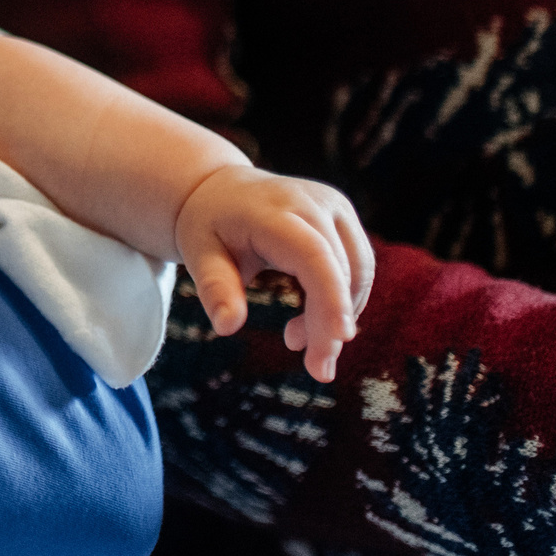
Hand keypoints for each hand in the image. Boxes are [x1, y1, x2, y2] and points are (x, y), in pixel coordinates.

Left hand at [175, 163, 375, 382]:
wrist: (220, 190)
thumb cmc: (208, 225)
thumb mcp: (198, 254)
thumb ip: (214, 288)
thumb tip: (226, 326)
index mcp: (273, 211)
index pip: (314, 257)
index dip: (331, 300)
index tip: (335, 344)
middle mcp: (313, 202)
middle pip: (340, 271)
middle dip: (331, 324)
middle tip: (313, 366)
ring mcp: (334, 206)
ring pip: (358, 272)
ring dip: (337, 314)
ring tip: (295, 338)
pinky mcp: (344, 217)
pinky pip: (358, 267)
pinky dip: (341, 300)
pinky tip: (310, 319)